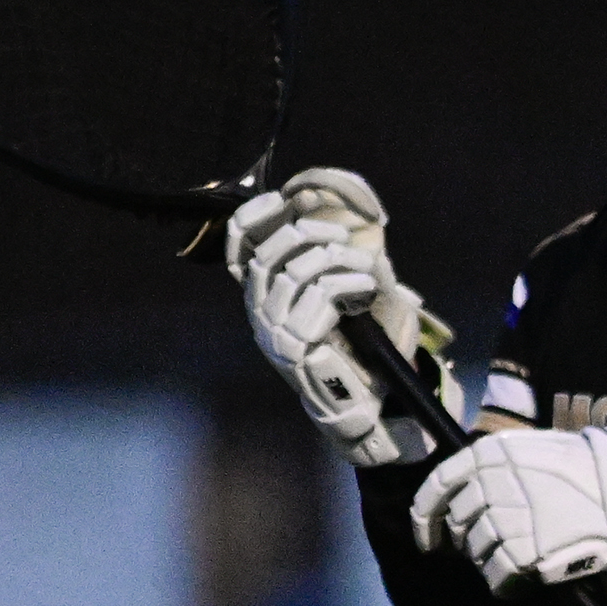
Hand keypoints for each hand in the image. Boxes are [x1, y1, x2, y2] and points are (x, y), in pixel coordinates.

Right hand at [224, 168, 452, 466]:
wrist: (368, 404)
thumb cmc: (360, 349)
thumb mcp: (347, 296)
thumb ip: (335, 261)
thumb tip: (339, 220)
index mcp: (265, 295)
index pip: (239, 249)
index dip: (254, 219)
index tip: (281, 201)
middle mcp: (260, 311)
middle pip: (271, 251)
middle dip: (312, 235)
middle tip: (346, 241)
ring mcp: (274, 330)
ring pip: (298, 271)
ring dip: (339, 260)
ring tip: (367, 271)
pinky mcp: (295, 345)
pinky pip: (319, 295)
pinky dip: (349, 283)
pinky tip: (367, 288)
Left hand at [410, 427, 606, 604]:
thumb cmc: (592, 472)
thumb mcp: (538, 452)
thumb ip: (504, 468)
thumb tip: (472, 497)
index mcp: (490, 453)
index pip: (438, 486)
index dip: (426, 519)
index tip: (428, 541)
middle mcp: (491, 482)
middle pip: (461, 523)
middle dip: (472, 541)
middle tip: (498, 548)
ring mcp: (505, 518)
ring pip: (478, 553)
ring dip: (493, 563)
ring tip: (520, 564)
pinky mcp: (522, 551)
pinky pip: (498, 577)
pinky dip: (505, 586)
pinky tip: (521, 584)